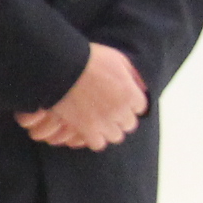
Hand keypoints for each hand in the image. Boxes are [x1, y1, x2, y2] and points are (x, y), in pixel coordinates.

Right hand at [17, 42, 145, 150]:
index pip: (140, 107)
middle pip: (129, 124)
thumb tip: (142, 87)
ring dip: (109, 129)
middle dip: (120, 117)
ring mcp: (104, 121)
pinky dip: (94, 138)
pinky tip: (87, 129)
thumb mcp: (117, 59)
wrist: (61, 66)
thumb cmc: (88, 58)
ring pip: (115, 136)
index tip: (120, 99)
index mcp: (130, 93)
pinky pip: (98, 143)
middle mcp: (121, 110)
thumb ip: (132, 74)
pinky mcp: (86, 129)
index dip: (129, 103)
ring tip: (97, 121)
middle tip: (108, 110)